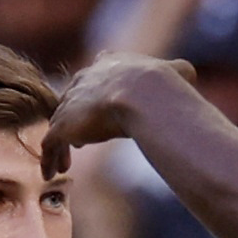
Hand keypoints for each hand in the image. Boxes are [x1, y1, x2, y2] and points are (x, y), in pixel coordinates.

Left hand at [41, 55, 193, 170]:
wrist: (143, 93)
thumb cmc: (162, 84)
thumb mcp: (176, 71)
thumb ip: (178, 71)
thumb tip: (188, 73)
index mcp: (108, 64)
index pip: (95, 76)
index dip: (95, 94)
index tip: (97, 109)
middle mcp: (84, 80)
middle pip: (71, 100)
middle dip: (73, 119)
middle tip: (79, 139)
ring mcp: (70, 103)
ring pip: (58, 124)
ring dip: (60, 144)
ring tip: (63, 163)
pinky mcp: (62, 125)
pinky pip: (50, 144)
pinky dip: (49, 158)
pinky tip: (50, 173)